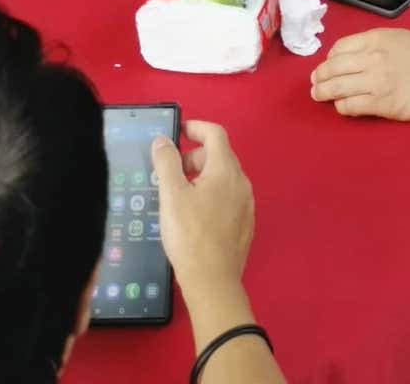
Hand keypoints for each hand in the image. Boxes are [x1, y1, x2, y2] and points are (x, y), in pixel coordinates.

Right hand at [152, 122, 254, 296]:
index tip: (179, 132)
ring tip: (181, 193)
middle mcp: (241, 182)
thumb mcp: (171, 195)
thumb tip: (163, 140)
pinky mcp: (245, 225)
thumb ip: (166, 162)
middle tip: (173, 170)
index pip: (215, 133)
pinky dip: (212, 194)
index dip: (196, 128)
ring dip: (203, 176)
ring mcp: (246, 205)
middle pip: (220, 155)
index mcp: (226, 170)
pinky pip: (228, 198)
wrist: (213, 282)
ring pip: (224, 178)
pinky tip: (196, 215)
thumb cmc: (190, 235)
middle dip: (196, 155)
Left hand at [310, 29, 409, 120]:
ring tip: (319, 96)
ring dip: (323, 93)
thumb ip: (373, 43)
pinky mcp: (382, 104)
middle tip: (315, 83)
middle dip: (319, 76)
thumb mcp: (398, 37)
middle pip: (333, 68)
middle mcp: (372, 59)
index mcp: (375, 39)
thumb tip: (350, 55)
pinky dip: (341, 106)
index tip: (328, 65)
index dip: (329, 58)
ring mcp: (376, 83)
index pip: (339, 48)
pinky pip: (351, 106)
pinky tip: (342, 106)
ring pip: (337, 88)